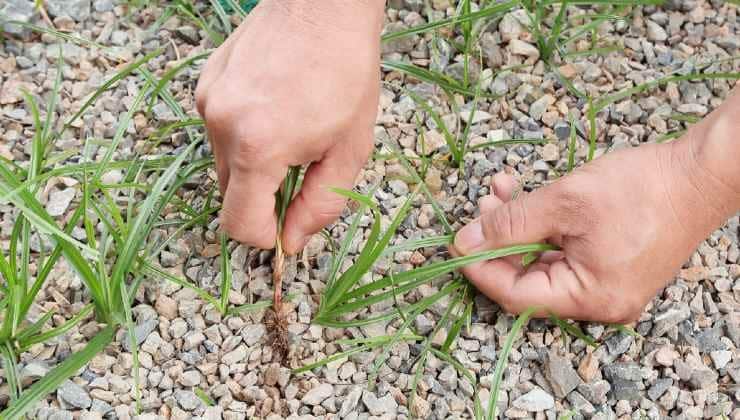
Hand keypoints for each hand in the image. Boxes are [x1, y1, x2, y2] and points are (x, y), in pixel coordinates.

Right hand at [195, 0, 383, 252]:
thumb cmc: (346, 73)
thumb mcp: (349, 149)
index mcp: (258, 148)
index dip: (265, 236)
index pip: (239, 224)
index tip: (286, 225)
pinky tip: (273, 106)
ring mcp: (208, 102)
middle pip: (230, 195)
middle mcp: (222, 126)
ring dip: (254, 162)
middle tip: (301, 167)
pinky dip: (243, 132)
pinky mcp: (205, 84)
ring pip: (224, 162)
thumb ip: (320, 205)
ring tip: (289, 128)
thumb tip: (292, 241)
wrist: (322, 6)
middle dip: (263, 196)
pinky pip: (220, 129)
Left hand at [453, 99, 739, 322]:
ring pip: (541, 262)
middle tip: (482, 206)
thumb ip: (510, 224)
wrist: (698, 173)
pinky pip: (563, 254)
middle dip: (498, 239)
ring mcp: (606, 286)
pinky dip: (542, 228)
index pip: (516, 296)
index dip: (480, 268)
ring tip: (501, 190)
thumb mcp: (564, 202)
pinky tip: (527, 197)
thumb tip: (466, 241)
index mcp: (589, 297)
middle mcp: (598, 302)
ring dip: (517, 227)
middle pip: (527, 280)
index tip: (457, 241)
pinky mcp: (609, 266)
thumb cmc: (640, 188)